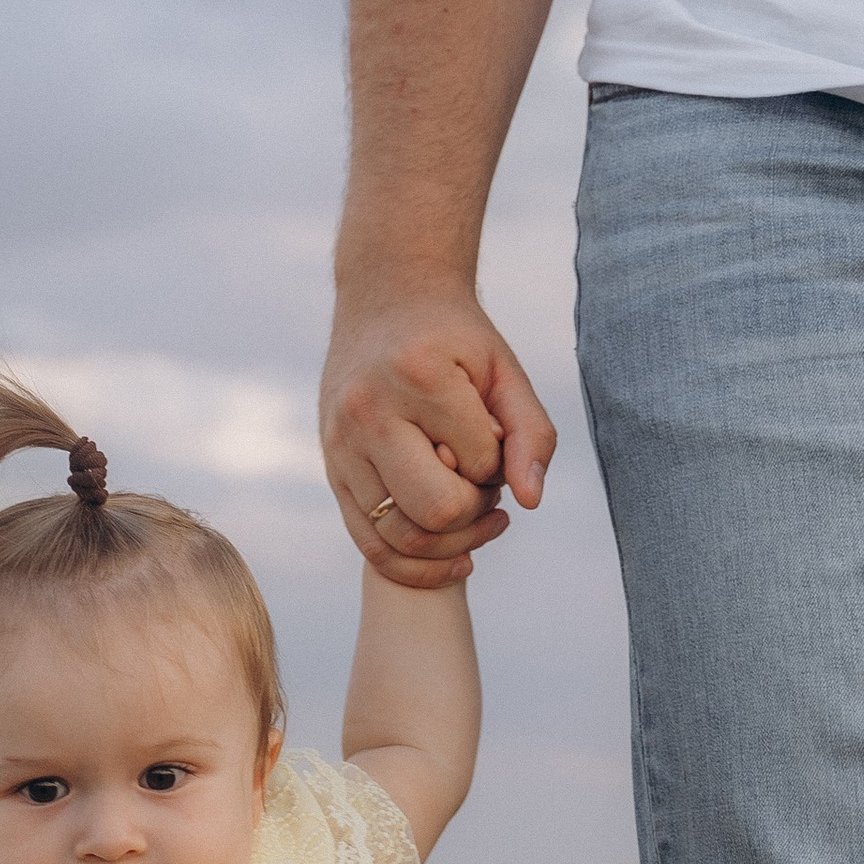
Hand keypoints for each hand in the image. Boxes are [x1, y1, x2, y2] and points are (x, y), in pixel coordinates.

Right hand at [319, 285, 555, 587]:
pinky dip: (415, 565)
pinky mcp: (331, 469)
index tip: (497, 441)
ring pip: (401, 537)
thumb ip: (531, 432)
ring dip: (450, 541)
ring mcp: (341, 444)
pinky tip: (453, 555)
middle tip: (486, 485)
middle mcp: (370, 412)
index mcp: (418, 376)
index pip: (478, 463)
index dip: (500, 464)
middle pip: (437, 510)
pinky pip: (370, 544)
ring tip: (472, 512)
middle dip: (475, 511)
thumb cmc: (454, 338)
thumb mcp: (505, 370)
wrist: (385, 299)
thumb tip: (531, 501)